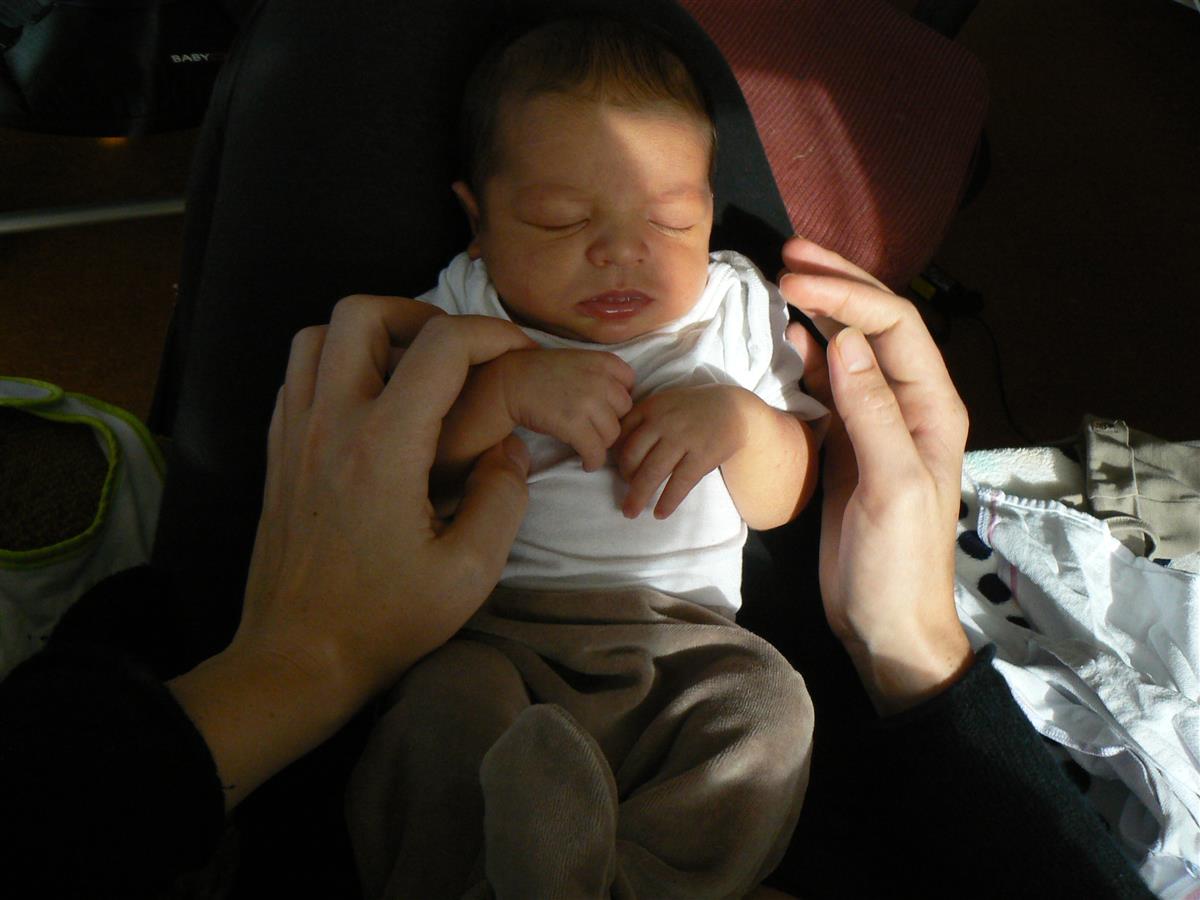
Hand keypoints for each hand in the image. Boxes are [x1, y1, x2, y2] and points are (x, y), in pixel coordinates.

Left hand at [171, 297, 533, 807]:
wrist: (296, 658)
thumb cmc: (384, 621)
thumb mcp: (469, 573)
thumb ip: (502, 499)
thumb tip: (510, 451)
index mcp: (384, 446)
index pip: (441, 345)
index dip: (492, 333)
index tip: (520, 353)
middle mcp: (330, 422)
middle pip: (360, 312)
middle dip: (419, 314)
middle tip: (456, 352)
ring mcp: (293, 433)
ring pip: (315, 334)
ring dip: (368, 334)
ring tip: (409, 370)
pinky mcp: (275, 452)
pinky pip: (297, 375)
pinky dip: (334, 365)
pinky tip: (369, 406)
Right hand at [498, 348, 634, 470]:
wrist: (510, 382)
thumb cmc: (541, 373)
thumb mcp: (578, 361)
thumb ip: (602, 375)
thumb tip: (621, 404)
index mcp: (603, 361)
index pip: (630, 384)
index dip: (618, 399)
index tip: (606, 408)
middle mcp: (601, 380)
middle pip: (624, 412)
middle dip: (610, 422)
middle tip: (594, 429)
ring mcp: (588, 402)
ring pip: (612, 434)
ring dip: (601, 443)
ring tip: (588, 445)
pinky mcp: (574, 425)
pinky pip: (596, 451)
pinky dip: (593, 461)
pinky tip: (586, 462)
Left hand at [615, 383, 748, 518]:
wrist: (734, 409)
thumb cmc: (692, 411)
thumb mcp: (664, 404)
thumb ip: (642, 421)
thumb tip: (617, 451)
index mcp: (651, 408)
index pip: (623, 436)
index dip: (618, 458)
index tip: (622, 474)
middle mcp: (663, 422)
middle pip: (633, 457)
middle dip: (625, 481)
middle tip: (625, 498)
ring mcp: (683, 439)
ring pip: (652, 472)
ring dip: (638, 496)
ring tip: (631, 512)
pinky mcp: (702, 455)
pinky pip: (679, 483)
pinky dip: (667, 501)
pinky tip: (660, 514)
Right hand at [778, 238, 972, 713]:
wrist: (885, 623)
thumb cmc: (897, 563)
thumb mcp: (891, 487)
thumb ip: (871, 412)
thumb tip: (841, 338)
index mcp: (932, 408)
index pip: (895, 326)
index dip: (847, 294)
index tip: (793, 279)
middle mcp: (908, 404)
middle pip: (877, 324)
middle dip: (837, 283)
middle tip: (787, 255)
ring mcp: (876, 422)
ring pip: (851, 348)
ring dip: (821, 310)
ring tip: (783, 278)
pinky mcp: (847, 444)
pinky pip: (829, 385)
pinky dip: (808, 355)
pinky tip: (787, 337)